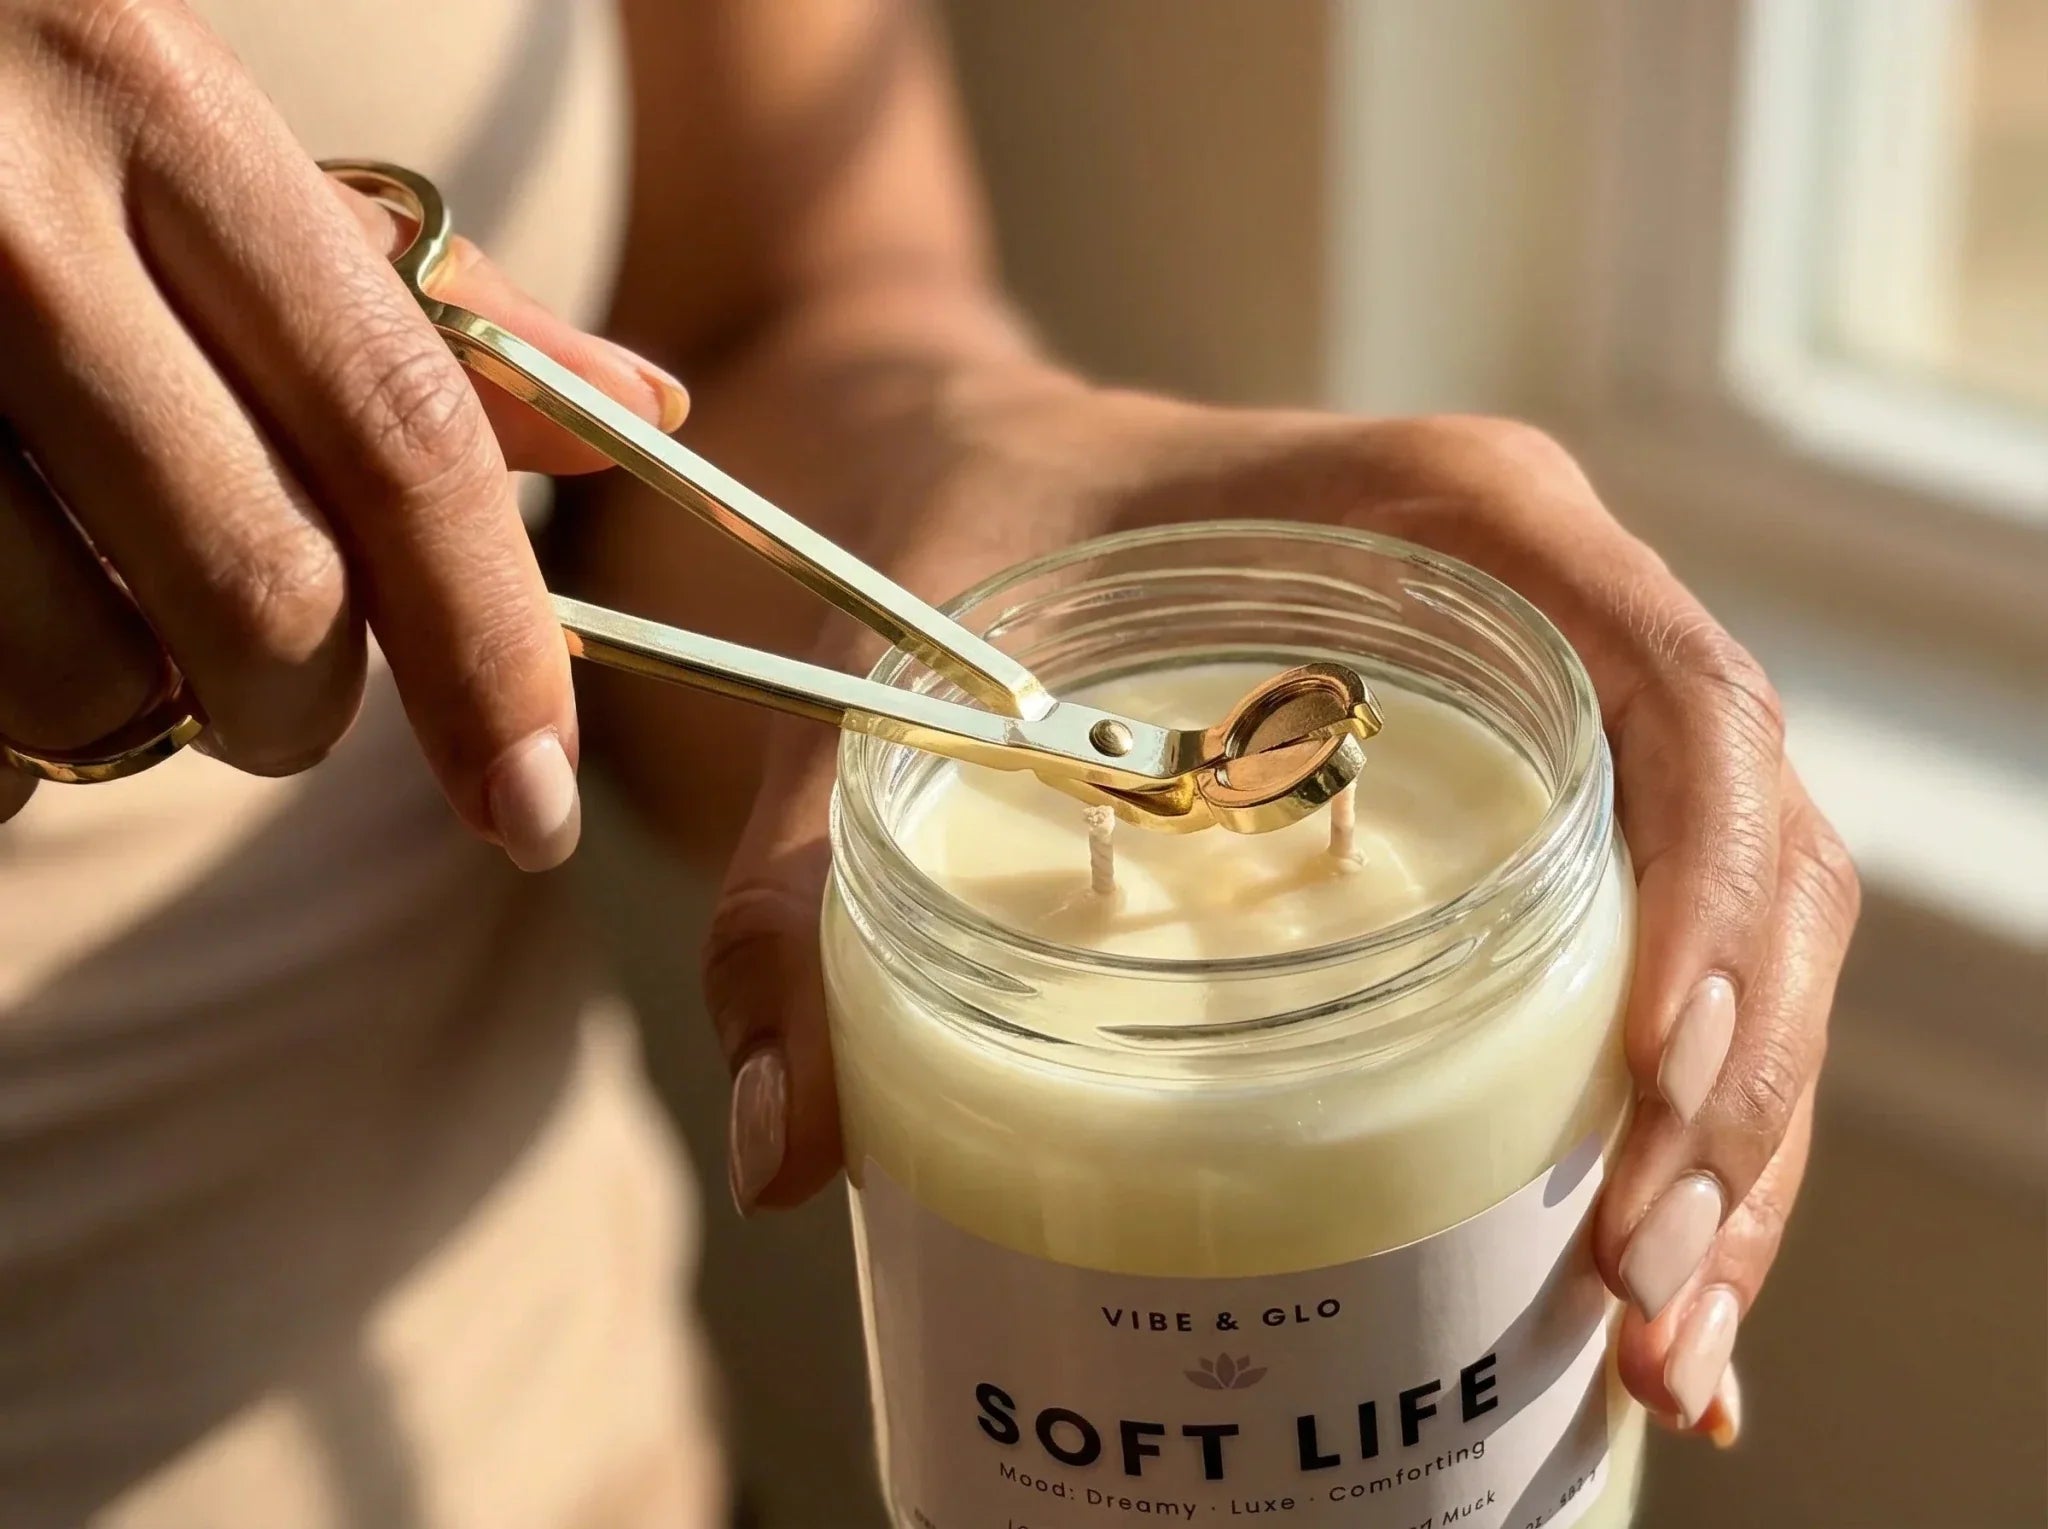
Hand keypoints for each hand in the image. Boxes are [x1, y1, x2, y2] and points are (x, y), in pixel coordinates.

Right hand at [0, 0, 687, 862]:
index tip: (537, 809)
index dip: (492, 652)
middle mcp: (9, 225)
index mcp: (158, 114)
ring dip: (129, 715)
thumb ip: (412, 296)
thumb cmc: (8, 105)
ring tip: (92, 621)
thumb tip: (639, 414)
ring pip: (81, 677)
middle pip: (265, 594)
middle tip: (276, 692)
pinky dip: (1, 735)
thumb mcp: (195, 142)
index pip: (402, 439)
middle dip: (301, 708)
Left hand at [703, 386, 1858, 1441]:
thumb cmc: (959, 535)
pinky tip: (1643, 1282)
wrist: (980, 471)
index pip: (1679, 698)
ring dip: (1737, 1135)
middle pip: (1755, 845)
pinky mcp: (1525, 807)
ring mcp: (1557, 713)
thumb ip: (805, 891)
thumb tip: (787, 1150)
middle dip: (1733, 1085)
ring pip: (1746, 921)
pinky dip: (1686, 1115)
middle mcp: (1550, 609)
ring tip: (1660, 1344)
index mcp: (1455, 521)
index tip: (1644, 1087)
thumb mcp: (878, 678)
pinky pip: (1669, 951)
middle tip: (1640, 1299)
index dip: (1711, 893)